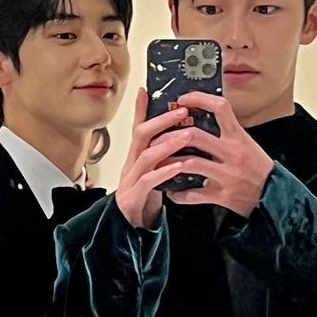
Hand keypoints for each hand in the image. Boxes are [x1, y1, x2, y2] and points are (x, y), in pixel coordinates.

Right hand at [115, 88, 201, 229]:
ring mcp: (130, 180)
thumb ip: (163, 150)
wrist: (133, 225)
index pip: (140, 126)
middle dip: (161, 121)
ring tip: (186, 136)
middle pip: (141, 135)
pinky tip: (178, 167)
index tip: (149, 90)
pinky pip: (148, 182)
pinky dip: (164, 173)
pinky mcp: (133, 197)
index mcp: (137, 155)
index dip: (143, 108)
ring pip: (146, 157)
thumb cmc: (147, 194)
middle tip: (182, 111)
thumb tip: (179, 131)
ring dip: (167, 144)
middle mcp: (131, 163)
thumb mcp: (154, 168)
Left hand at [159, 92, 275, 217]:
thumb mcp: (246, 142)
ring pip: (190, 164)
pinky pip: (194, 194)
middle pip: (195, 136)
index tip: (182, 99)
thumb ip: (226, 132)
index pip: (220, 108)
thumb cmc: (257, 167)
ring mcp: (227, 175)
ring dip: (169, 163)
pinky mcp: (223, 195)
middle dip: (170, 136)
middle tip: (157, 138)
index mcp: (238, 136)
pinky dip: (179, 194)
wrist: (274, 194)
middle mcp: (232, 152)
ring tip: (157, 163)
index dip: (199, 99)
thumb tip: (201, 116)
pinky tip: (171, 191)